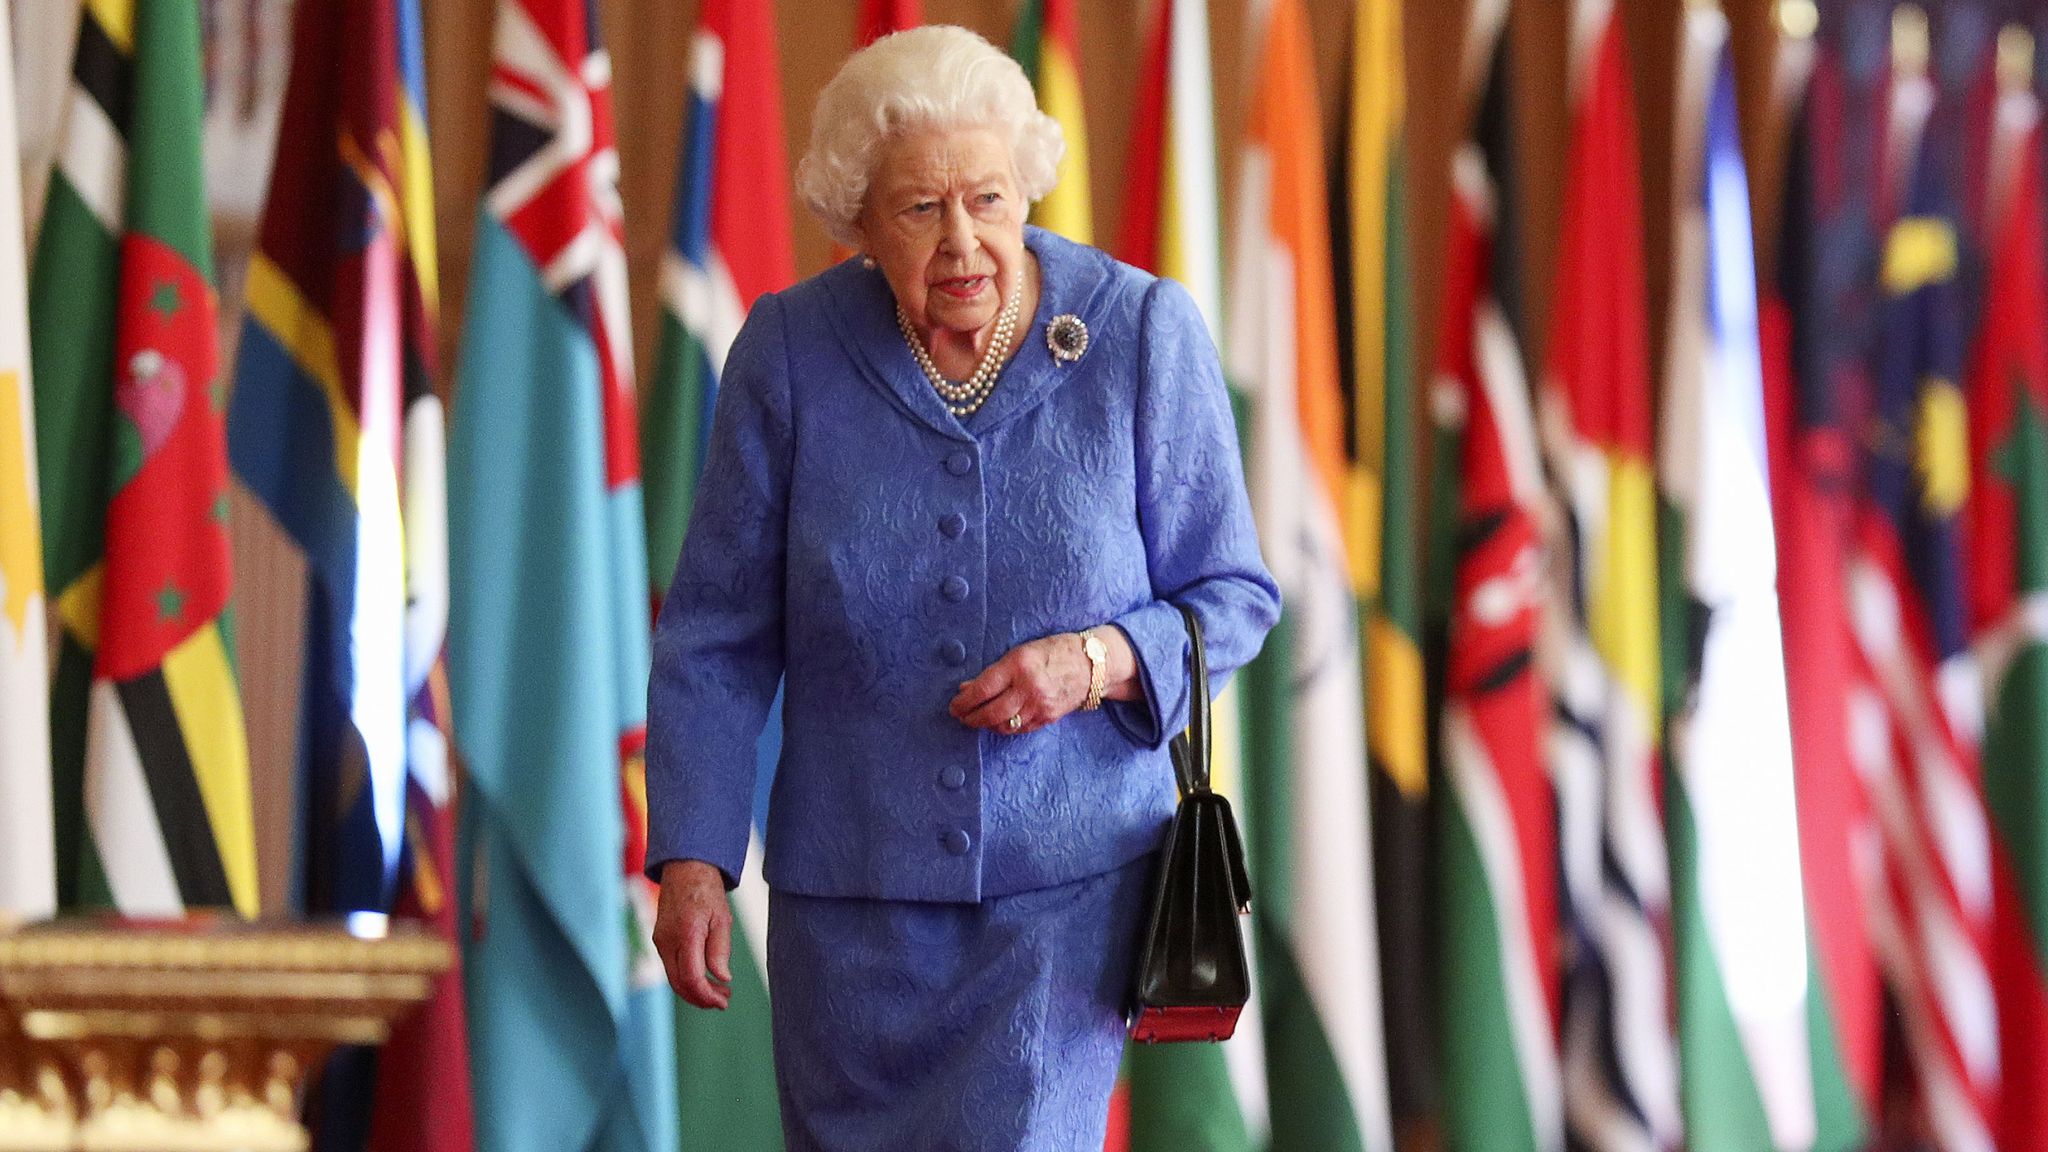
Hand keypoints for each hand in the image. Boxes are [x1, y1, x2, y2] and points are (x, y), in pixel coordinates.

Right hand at [652, 859, 733, 1009]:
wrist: (685, 868)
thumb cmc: (707, 890)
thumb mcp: (722, 918)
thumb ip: (720, 950)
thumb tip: (722, 978)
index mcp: (686, 933)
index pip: (691, 977)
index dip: (706, 995)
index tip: (723, 1001)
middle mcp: (667, 940)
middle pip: (679, 984)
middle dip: (701, 998)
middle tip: (723, 1001)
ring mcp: (660, 941)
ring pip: (674, 978)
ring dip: (695, 991)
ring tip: (719, 991)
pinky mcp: (660, 940)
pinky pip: (672, 967)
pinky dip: (687, 978)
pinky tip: (705, 978)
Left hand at [950, 629, 1130, 733]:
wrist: (1090, 665)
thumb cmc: (1052, 652)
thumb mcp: (1020, 652)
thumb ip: (994, 672)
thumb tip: (966, 688)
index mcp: (1019, 665)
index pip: (983, 689)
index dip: (964, 702)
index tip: (954, 706)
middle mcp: (1029, 687)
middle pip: (991, 712)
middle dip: (972, 718)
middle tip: (961, 717)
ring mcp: (1040, 706)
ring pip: (1004, 725)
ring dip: (986, 725)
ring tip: (977, 719)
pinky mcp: (1047, 718)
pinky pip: (1019, 729)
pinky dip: (1005, 727)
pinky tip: (998, 722)